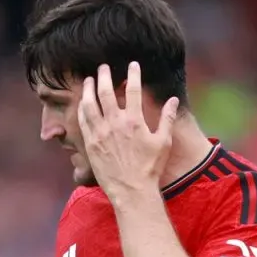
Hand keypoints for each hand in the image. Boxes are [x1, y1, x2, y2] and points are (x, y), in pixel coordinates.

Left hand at [78, 62, 179, 200]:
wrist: (131, 191)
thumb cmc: (150, 168)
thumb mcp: (163, 142)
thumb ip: (167, 118)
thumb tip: (173, 100)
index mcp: (134, 121)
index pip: (132, 89)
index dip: (132, 74)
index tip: (132, 65)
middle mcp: (115, 123)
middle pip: (106, 92)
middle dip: (104, 76)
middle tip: (103, 67)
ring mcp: (100, 133)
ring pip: (90, 104)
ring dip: (89, 90)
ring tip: (88, 80)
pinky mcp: (90, 144)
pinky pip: (83, 121)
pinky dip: (82, 109)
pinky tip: (83, 102)